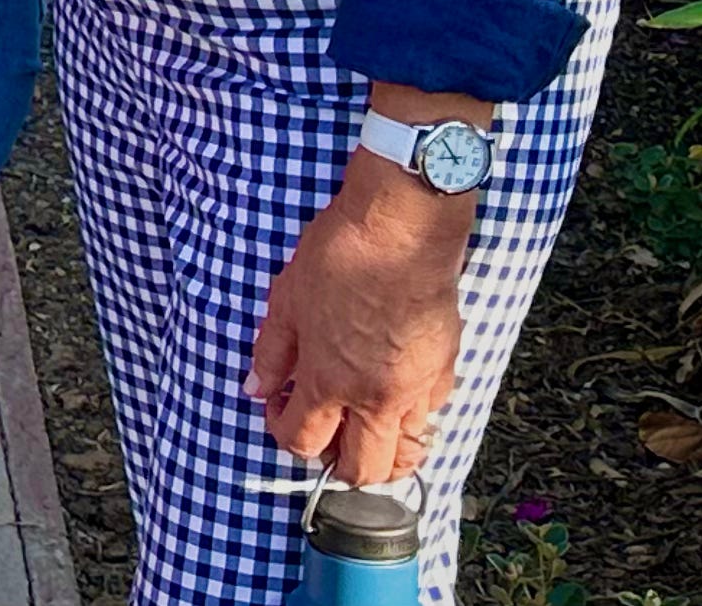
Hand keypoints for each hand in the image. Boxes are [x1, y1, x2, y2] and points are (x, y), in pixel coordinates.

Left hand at [249, 156, 476, 483]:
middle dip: (337, 464)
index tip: (278, 409)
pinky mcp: (445, 371)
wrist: (402, 231)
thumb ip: (271, 352)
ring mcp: (417, 389)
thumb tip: (256, 388)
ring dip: (382, 452)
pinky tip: (390, 393)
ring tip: (361, 426)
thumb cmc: (339, 257)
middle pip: (362, 470)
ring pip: (406, 454)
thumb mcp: (286, 301)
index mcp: (329, 381)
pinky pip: (429, 417)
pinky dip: (410, 420)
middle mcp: (376, 398)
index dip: (282, 433)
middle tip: (323, 432)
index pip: (303, 441)